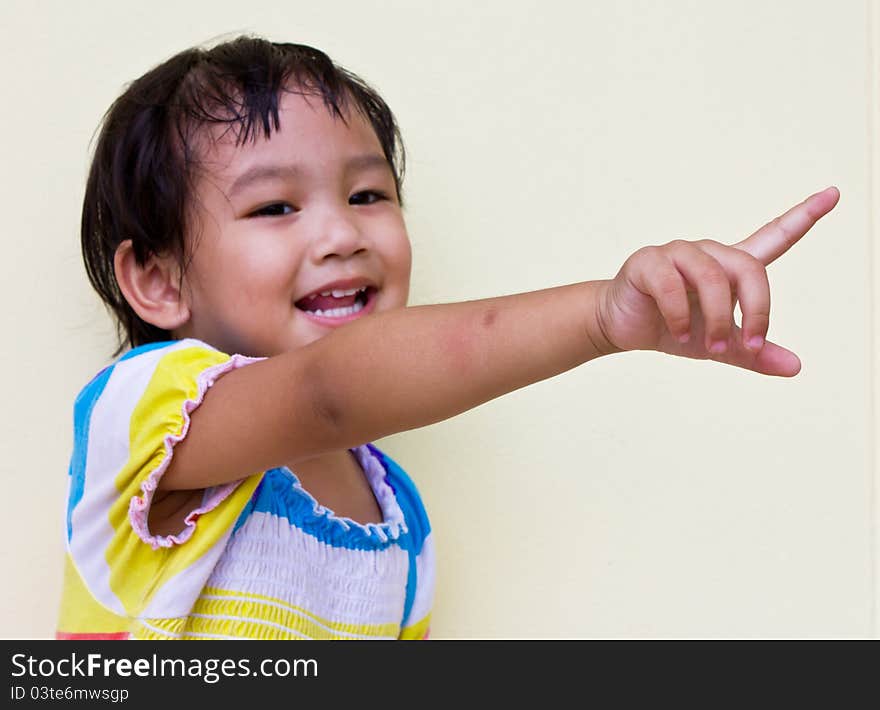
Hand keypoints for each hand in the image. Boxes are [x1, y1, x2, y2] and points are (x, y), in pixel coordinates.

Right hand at [595, 187, 839, 375]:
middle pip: (751, 268)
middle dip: (757, 311)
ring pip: (713, 277)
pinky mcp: (647, 262)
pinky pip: (672, 284)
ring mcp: (676, 254)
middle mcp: (706, 254)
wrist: (621, 328)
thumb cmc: (670, 328)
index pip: (772, 236)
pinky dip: (680, 315)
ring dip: (717, 318)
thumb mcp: (718, 346)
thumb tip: (794, 367)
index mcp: (728, 268)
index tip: (834, 194)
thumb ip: (753, 353)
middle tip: (750, 345)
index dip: (803, 217)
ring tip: (708, 347)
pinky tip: (679, 333)